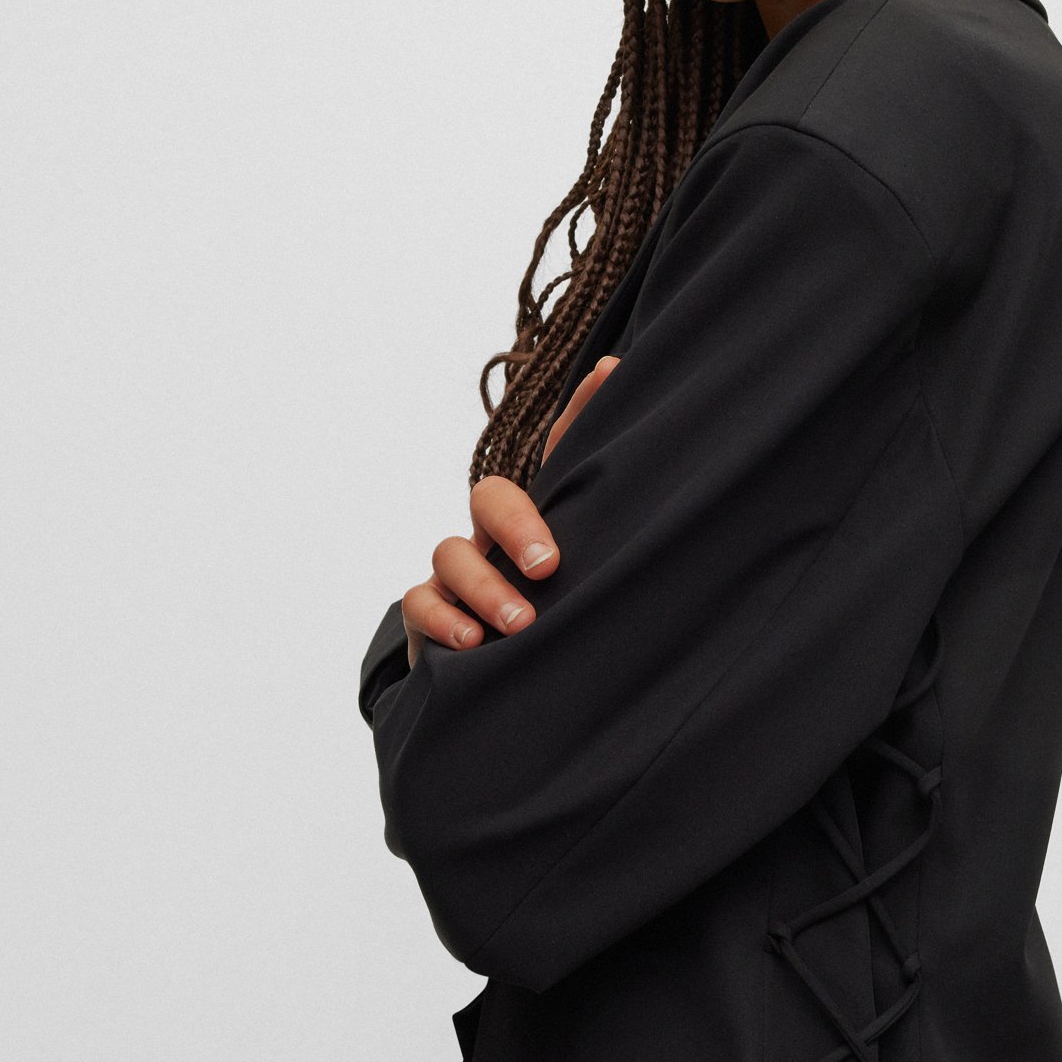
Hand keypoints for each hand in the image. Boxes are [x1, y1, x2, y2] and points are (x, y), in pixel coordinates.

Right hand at [401, 356, 620, 666]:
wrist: (511, 688)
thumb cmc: (558, 622)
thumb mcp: (594, 576)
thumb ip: (620, 524)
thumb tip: (643, 410)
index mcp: (544, 519)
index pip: (560, 455)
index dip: (582, 411)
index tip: (613, 373)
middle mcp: (496, 536)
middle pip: (491, 497)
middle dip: (516, 525)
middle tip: (547, 566)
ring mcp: (459, 572)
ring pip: (452, 552)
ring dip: (485, 587)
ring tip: (521, 623)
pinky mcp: (429, 613)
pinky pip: (419, 601)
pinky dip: (444, 618)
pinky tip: (474, 642)